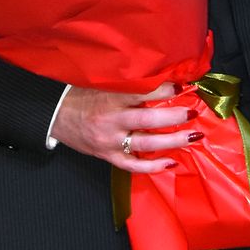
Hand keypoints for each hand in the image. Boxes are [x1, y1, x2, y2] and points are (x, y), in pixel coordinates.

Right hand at [50, 83, 201, 172]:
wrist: (56, 115)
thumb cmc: (82, 96)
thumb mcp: (104, 84)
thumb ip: (130, 85)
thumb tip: (163, 82)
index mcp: (110, 96)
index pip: (143, 92)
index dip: (165, 90)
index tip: (182, 88)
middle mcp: (112, 119)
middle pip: (148, 119)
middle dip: (174, 117)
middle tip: (193, 112)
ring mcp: (110, 140)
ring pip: (146, 143)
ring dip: (173, 141)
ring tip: (193, 136)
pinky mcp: (107, 155)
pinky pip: (133, 165)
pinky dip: (152, 166)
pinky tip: (171, 162)